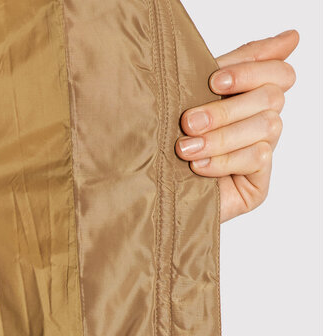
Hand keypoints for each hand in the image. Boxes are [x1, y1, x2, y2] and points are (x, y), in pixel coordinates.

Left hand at [175, 29, 298, 222]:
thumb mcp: (196, 95)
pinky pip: (258, 158)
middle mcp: (262, 122)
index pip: (277, 71)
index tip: (215, 80)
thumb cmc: (169, 141)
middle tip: (188, 121)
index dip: (250, 70)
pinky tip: (198, 168)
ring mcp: (262, 154)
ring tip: (186, 148)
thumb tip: (291, 37)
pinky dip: (224, 160)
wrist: (151, 191)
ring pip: (267, 126)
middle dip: (226, 108)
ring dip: (221, 136)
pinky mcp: (259, 184)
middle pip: (271, 96)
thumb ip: (237, 63)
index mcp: (251, 97)